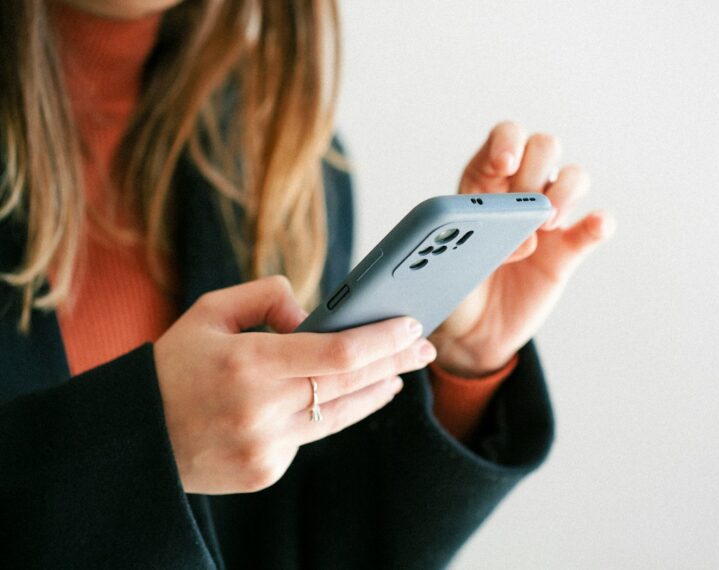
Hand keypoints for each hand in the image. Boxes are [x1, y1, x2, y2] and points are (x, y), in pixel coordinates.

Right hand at [153, 276, 436, 493]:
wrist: (135, 437)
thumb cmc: (174, 365)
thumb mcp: (210, 311)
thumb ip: (268, 298)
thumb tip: (316, 317)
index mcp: (247, 363)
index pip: (340, 352)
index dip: (384, 339)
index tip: (413, 324)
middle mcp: (260, 409)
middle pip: (353, 384)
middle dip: (396, 362)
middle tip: (424, 348)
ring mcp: (265, 447)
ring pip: (341, 415)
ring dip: (375, 392)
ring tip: (397, 375)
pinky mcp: (266, 471)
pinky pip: (310, 436)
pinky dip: (324, 413)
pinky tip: (336, 399)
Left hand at [429, 122, 614, 376]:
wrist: (471, 332)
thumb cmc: (453, 287)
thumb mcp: (445, 262)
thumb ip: (473, 241)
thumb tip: (519, 237)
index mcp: (483, 183)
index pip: (504, 139)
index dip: (508, 141)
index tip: (506, 164)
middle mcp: (519, 192)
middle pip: (544, 147)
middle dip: (537, 169)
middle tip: (525, 205)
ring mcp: (547, 218)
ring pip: (574, 176)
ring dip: (566, 191)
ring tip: (547, 225)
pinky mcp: (568, 249)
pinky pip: (595, 226)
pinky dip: (599, 222)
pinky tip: (595, 226)